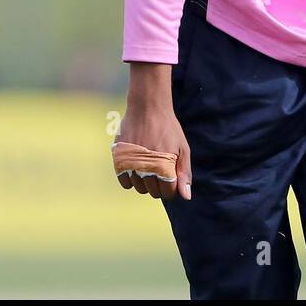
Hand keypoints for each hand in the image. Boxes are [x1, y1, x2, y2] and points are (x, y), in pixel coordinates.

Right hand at [115, 62, 190, 200]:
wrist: (147, 108)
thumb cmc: (168, 128)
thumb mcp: (182, 149)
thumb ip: (184, 173)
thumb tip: (186, 197)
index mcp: (165, 167)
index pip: (167, 193)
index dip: (171, 187)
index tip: (171, 177)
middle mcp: (146, 168)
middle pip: (153, 192)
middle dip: (159, 184)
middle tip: (161, 168)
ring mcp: (131, 164)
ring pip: (139, 188)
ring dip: (145, 181)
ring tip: (149, 165)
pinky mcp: (119, 159)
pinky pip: (124, 182)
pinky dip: (131, 179)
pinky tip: (138, 167)